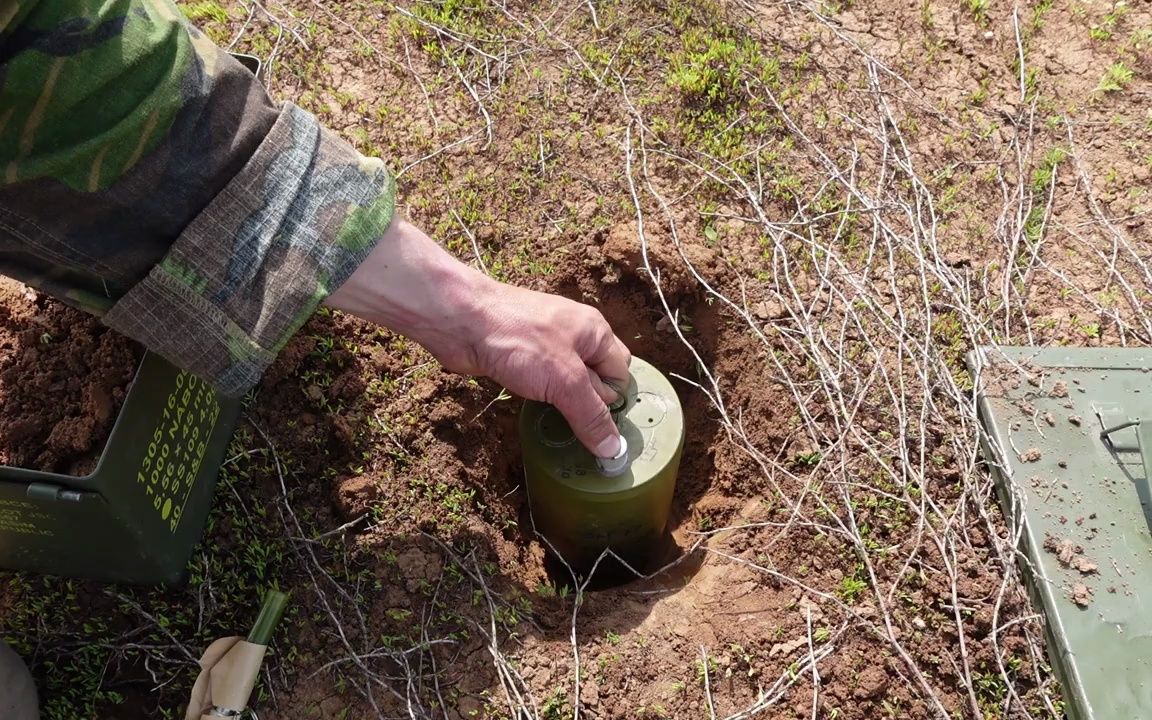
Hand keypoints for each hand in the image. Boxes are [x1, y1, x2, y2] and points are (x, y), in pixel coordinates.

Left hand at [324, 217, 631, 456]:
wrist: (461, 321)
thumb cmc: (520, 339)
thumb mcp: (565, 382)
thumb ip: (591, 415)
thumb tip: (614, 450)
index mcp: (595, 332)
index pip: (621, 373)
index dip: (615, 402)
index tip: (605, 432)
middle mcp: (574, 336)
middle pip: (596, 378)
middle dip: (592, 405)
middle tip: (585, 436)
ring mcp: (545, 345)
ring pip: (567, 381)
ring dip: (566, 404)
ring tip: (563, 432)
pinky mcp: (520, 357)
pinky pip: (542, 382)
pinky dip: (543, 398)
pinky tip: (537, 414)